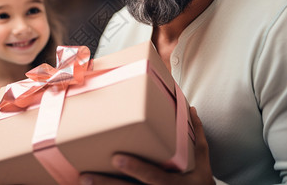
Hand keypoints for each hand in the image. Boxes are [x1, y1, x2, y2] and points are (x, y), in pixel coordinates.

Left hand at [79, 107, 214, 184]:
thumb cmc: (201, 180)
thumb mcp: (203, 159)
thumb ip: (196, 134)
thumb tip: (190, 108)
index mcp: (175, 182)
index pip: (153, 177)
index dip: (136, 169)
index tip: (116, 158)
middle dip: (107, 184)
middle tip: (86, 176)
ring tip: (83, 180)